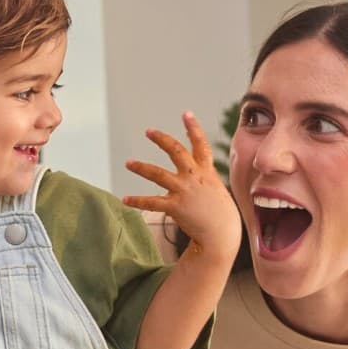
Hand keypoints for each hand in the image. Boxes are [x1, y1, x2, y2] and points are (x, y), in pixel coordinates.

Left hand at [122, 112, 239, 260]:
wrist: (222, 235)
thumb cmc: (221, 215)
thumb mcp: (216, 190)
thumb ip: (204, 179)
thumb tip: (195, 173)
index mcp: (207, 171)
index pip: (201, 144)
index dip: (193, 128)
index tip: (186, 113)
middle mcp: (195, 177)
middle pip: (176, 151)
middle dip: (162, 139)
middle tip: (148, 131)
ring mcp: (184, 190)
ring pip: (157, 173)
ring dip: (141, 167)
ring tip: (128, 163)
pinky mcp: (175, 206)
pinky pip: (152, 202)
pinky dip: (137, 200)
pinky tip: (125, 199)